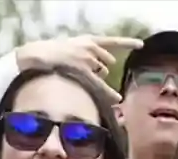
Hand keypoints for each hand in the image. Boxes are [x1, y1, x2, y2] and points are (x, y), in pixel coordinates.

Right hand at [14, 35, 142, 101]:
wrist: (36, 56)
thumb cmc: (51, 54)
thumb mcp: (70, 47)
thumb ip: (86, 53)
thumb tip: (101, 66)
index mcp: (88, 40)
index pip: (112, 41)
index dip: (128, 43)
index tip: (141, 45)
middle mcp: (91, 49)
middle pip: (106, 64)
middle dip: (100, 69)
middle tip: (84, 71)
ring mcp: (88, 61)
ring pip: (102, 74)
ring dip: (96, 78)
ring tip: (78, 76)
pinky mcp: (84, 73)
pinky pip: (100, 85)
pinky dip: (109, 93)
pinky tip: (117, 99)